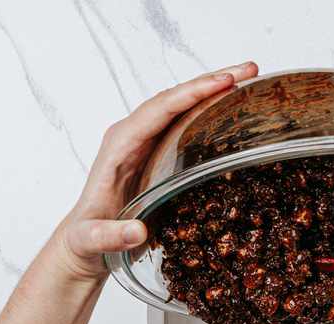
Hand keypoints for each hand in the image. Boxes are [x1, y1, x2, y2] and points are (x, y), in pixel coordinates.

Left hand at [48, 61, 258, 282]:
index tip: (223, 82)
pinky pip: (184, 123)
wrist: (84, 243)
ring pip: (181, 106)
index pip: (158, 110)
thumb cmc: (85, 239)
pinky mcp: (154, 152)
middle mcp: (130, 136)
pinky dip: (208, 111)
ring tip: (249, 79)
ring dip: (214, 91)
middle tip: (250, 70)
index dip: (191, 94)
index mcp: (117, 147)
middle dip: (211, 82)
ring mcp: (143, 142)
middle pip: (174, 99)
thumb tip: (136, 232)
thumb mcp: (90, 241)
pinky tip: (232, 107)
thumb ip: (109, 236)